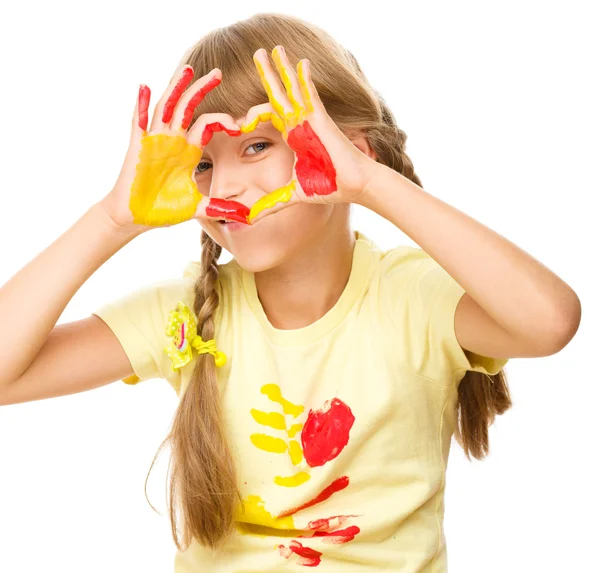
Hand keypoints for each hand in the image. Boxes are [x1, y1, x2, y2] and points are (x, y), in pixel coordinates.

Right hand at [100, 65, 251, 232]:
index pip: (208, 124)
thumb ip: (221, 208)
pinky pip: (139, 122)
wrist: (136, 217)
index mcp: (189, 150)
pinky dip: (141, 105)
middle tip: (217, 73)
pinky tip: (145, 87)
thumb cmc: (163, 209)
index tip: (238, 126)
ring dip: (176, 88)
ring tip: (188, 70)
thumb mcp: (198, 207)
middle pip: (188, 106)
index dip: (223, 120)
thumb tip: (247, 216)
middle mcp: (173, 140)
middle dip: (202, 89)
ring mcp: (154, 140)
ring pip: (166, 107)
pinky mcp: (138, 147)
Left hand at [242, 46, 377, 223]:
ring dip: (283, 69)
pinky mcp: (321, 120)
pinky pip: (311, 95)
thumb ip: (270, 204)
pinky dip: (305, 80)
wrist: (352, 186)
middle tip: (257, 53)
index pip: (268, 116)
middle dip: (268, 74)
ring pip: (293, 89)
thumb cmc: (327, 187)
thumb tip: (248, 220)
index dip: (250, 116)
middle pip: (278, 94)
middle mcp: (299, 124)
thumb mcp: (291, 195)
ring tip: (273, 49)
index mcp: (291, 137)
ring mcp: (310, 120)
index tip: (236, 124)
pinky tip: (300, 63)